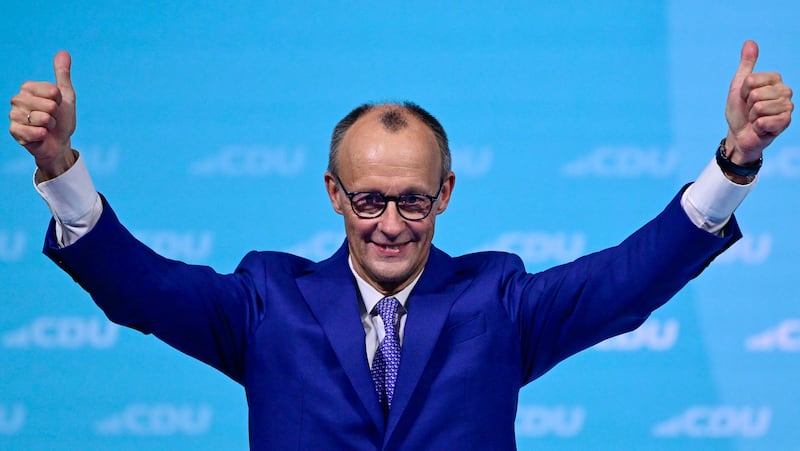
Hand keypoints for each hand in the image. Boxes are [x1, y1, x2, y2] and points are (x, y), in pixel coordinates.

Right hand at [9, 50, 76, 180]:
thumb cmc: (61, 119)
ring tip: (46, 127)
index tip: (57, 105)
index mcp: (28, 88)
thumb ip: (62, 74)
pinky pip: (35, 131)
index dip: (60, 101)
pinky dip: (43, 135)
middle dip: (55, 114)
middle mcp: (17, 99)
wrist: (59, 142)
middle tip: (52, 118)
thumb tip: (63, 52)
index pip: (52, 91)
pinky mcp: (14, 131)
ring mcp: (14, 115)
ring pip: (42, 118)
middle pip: (48, 104)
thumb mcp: (66, 95)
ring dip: (50, 125)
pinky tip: (41, 135)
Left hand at [724, 40, 792, 165]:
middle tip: (750, 111)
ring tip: (755, 119)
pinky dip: (757, 126)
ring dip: (752, 116)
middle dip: (747, 105)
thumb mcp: (738, 85)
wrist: (739, 134)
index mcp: (775, 79)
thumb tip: (750, 41)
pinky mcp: (786, 122)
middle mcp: (785, 90)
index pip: (752, 80)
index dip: (743, 91)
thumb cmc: (739, 110)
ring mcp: (788, 107)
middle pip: (756, 94)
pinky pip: (764, 121)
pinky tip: (761, 127)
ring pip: (759, 107)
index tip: (745, 97)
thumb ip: (746, 64)